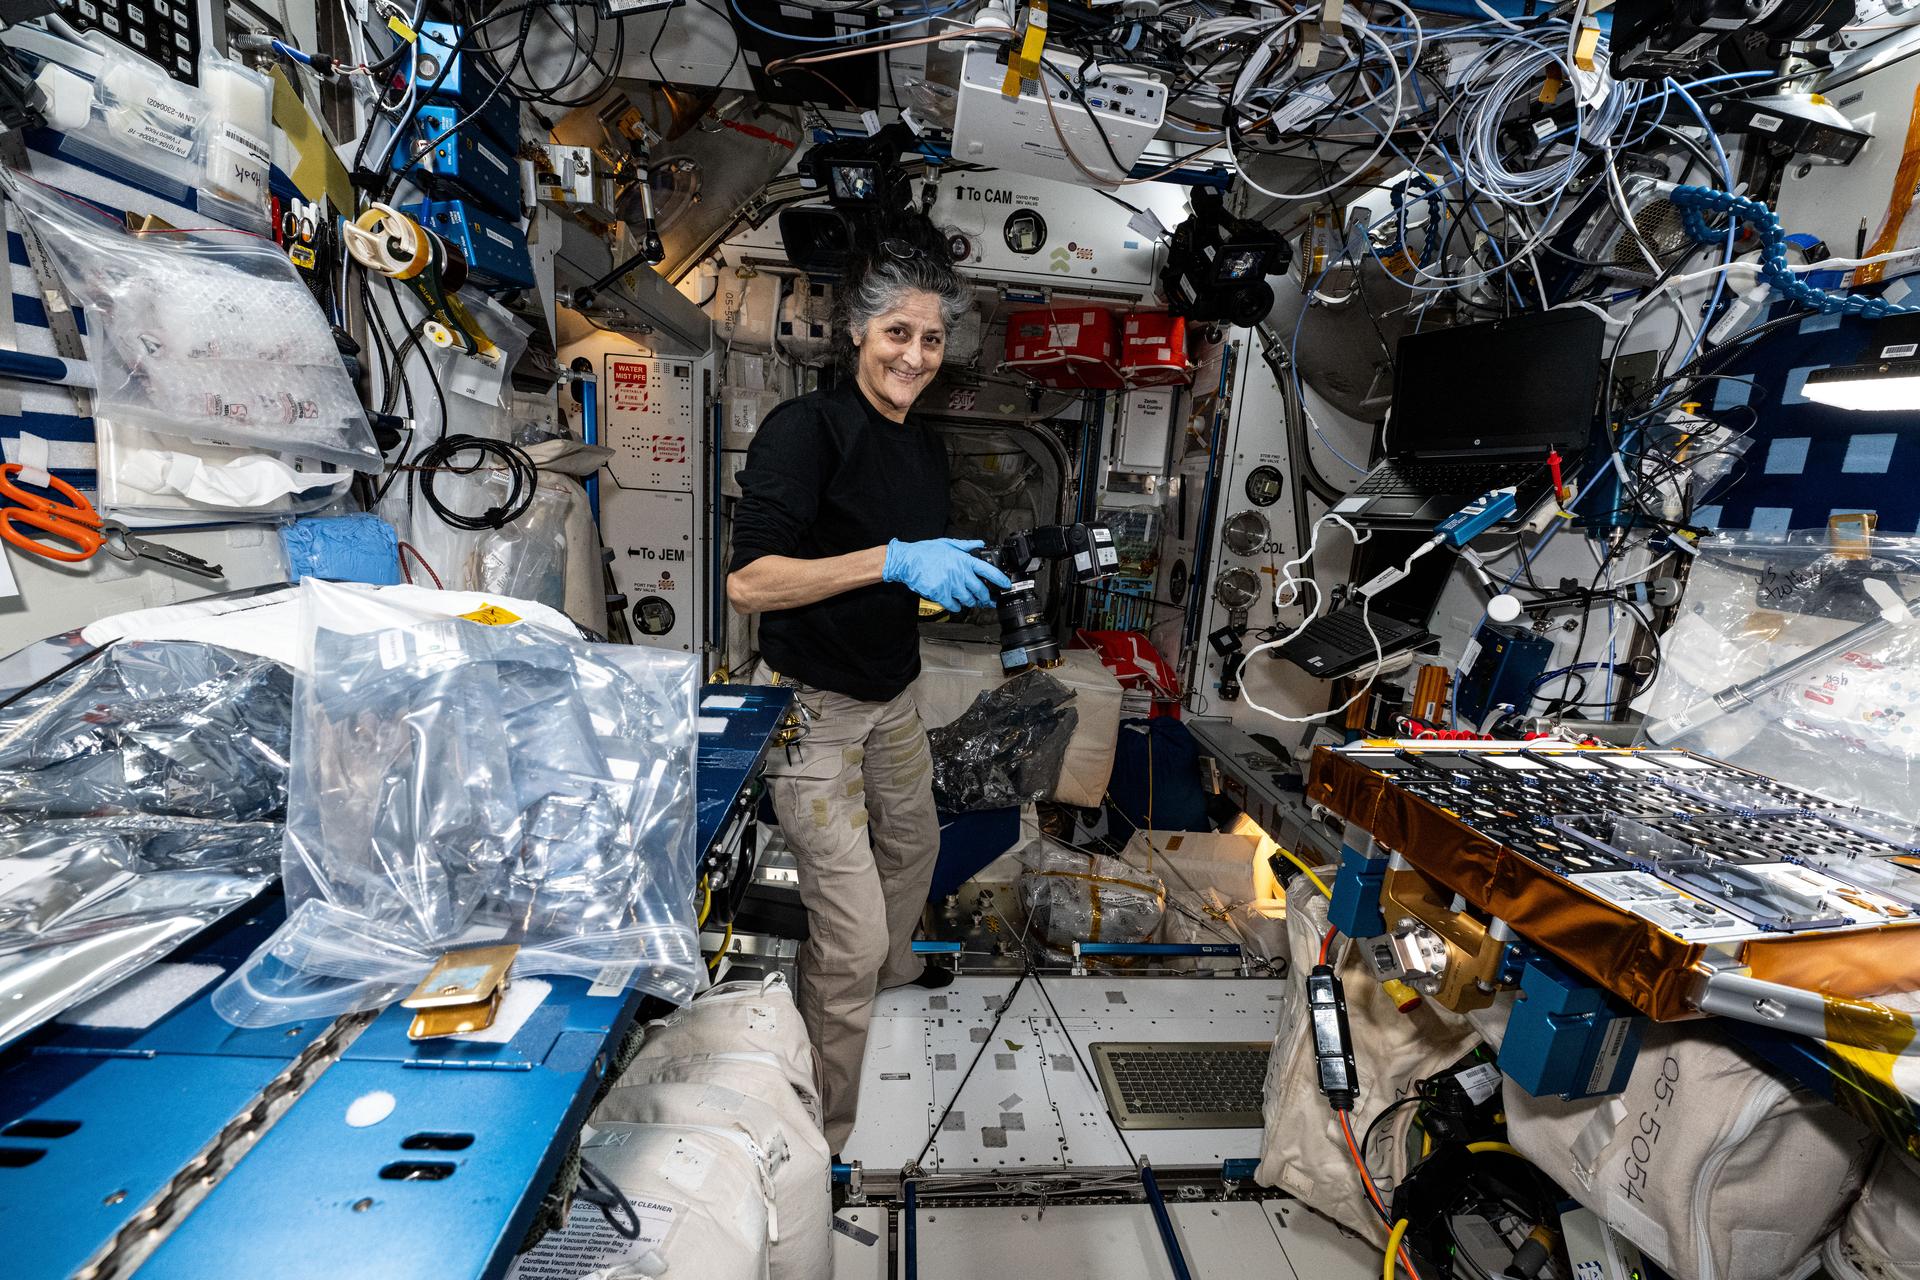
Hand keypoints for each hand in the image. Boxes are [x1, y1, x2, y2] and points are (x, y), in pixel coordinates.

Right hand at [882, 538, 1013, 611]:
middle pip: (980, 590)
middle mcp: (959, 573)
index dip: (1000, 579)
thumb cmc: (925, 552)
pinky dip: (956, 606)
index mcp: (963, 560)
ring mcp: (950, 585)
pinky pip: (954, 605)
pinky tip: (955, 603)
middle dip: (986, 597)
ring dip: (971, 602)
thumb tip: (980, 543)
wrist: (907, 561)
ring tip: (969, 600)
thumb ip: (966, 545)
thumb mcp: (948, 543)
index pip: (988, 570)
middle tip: (987, 600)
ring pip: (968, 599)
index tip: (1006, 585)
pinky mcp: (940, 594)